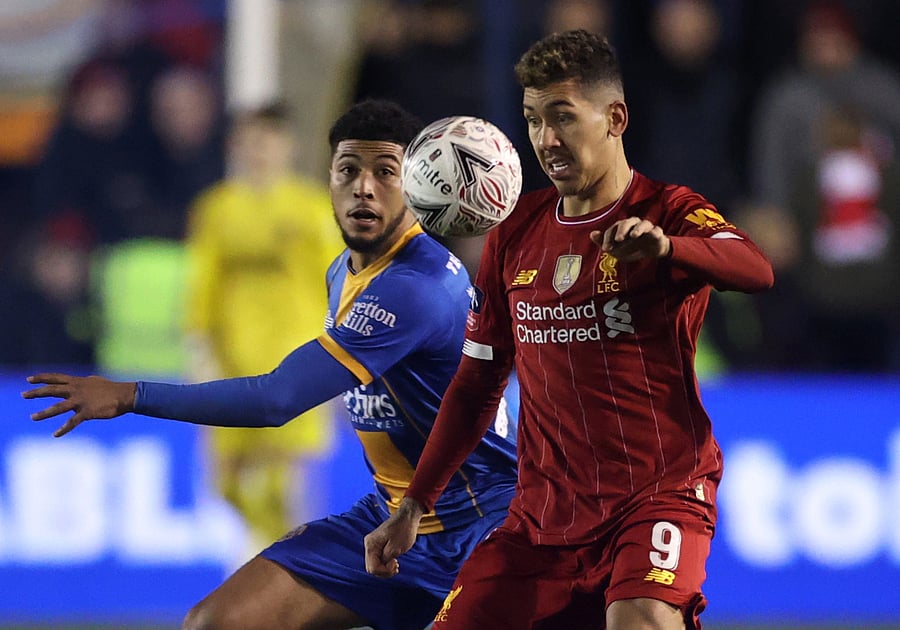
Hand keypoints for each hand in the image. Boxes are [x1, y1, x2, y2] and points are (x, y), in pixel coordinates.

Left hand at [22, 373, 136, 437]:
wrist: (125, 395)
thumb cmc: (111, 389)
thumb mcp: (94, 382)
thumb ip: (83, 383)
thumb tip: (80, 382)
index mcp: (78, 382)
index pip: (56, 378)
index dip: (41, 378)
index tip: (29, 379)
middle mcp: (76, 390)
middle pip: (52, 390)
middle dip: (36, 393)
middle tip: (24, 395)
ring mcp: (81, 401)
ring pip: (58, 407)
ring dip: (44, 413)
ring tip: (33, 417)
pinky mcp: (87, 412)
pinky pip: (72, 422)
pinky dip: (64, 429)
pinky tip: (56, 434)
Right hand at [364, 497, 424, 577]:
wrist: (408, 517)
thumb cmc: (404, 530)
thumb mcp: (396, 548)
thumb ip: (385, 559)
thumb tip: (380, 566)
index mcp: (371, 545)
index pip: (372, 568)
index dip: (384, 571)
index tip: (396, 564)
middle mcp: (369, 545)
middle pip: (372, 568)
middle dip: (384, 571)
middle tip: (396, 567)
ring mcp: (373, 545)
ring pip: (375, 565)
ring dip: (385, 568)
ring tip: (396, 565)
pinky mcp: (378, 545)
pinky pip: (379, 559)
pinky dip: (386, 563)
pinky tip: (394, 562)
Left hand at [591, 217, 670, 261]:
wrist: (650, 252)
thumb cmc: (630, 248)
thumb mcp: (616, 249)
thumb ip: (604, 242)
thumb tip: (591, 234)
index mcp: (621, 227)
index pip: (613, 230)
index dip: (608, 238)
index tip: (605, 249)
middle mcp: (633, 225)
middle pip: (627, 223)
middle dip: (622, 230)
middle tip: (618, 239)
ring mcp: (646, 228)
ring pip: (642, 224)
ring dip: (638, 229)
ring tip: (633, 235)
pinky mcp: (657, 233)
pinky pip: (657, 231)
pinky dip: (655, 232)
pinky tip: (653, 235)